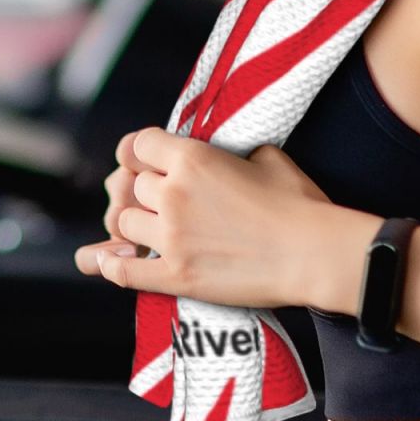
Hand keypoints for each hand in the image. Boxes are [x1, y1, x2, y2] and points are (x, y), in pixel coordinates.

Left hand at [72, 126, 341, 310]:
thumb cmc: (298, 203)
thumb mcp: (264, 156)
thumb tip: (217, 156)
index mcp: (192, 158)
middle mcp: (173, 194)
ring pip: (124, 222)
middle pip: (130, 185)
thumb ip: (226, 152)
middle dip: (141, 189)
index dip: (141, 151)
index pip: (138, 144)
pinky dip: (109, 263)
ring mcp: (171, 237)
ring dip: (134, 223)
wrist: (314, 253)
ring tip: (149, 227)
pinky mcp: (176, 276)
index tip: (147, 160)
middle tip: (156, 198)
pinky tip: (105, 257)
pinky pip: (124, 269)